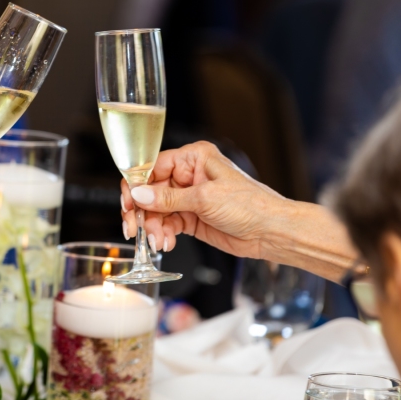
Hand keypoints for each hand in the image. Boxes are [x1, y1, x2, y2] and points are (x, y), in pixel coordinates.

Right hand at [120, 141, 294, 257]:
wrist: (272, 232)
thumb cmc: (251, 205)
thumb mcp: (204, 199)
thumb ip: (168, 198)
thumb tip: (138, 194)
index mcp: (193, 157)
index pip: (152, 166)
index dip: (136, 185)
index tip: (128, 203)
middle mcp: (189, 175)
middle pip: (150, 190)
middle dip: (143, 211)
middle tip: (135, 227)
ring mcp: (189, 197)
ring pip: (156, 210)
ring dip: (153, 226)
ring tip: (159, 240)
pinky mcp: (192, 217)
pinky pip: (167, 223)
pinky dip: (163, 233)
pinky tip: (166, 241)